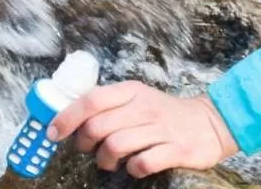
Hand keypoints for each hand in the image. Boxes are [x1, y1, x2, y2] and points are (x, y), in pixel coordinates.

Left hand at [47, 81, 238, 177]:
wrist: (208, 122)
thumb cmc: (162, 112)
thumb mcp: (135, 98)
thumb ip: (108, 104)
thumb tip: (70, 116)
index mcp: (129, 91)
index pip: (91, 99)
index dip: (68, 117)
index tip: (53, 132)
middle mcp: (143, 106)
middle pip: (99, 125)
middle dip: (85, 142)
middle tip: (86, 149)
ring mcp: (160, 128)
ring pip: (116, 144)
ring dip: (105, 159)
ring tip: (107, 162)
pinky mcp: (176, 149)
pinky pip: (144, 162)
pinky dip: (132, 169)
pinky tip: (133, 167)